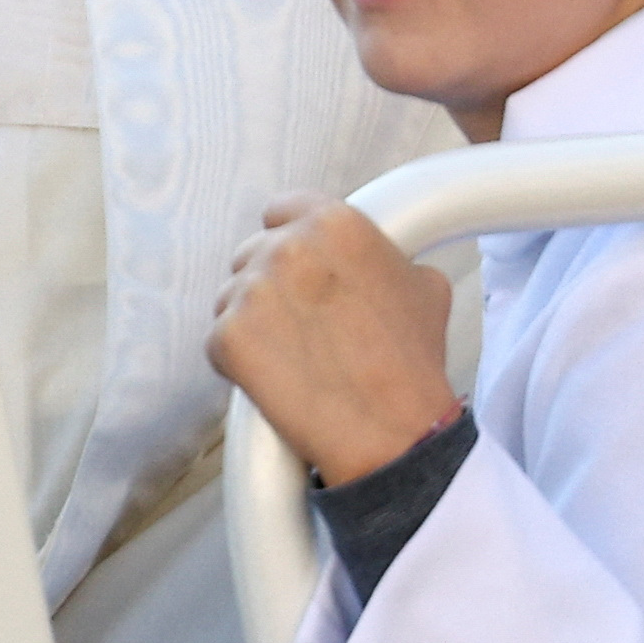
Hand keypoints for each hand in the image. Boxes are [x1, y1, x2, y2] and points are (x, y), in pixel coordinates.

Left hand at [206, 195, 459, 487]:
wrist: (395, 432)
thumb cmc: (412, 364)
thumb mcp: (424, 285)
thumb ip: (386, 254)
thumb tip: (377, 256)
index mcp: (335, 223)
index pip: (282, 210)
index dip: (288, 240)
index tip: (297, 270)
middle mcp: (289, 246)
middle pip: (252, 253)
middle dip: (270, 286)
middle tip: (300, 326)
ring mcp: (254, 290)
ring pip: (231, 297)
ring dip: (252, 323)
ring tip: (292, 360)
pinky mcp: (229, 337)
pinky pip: (219, 342)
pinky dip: (238, 364)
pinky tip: (275, 382)